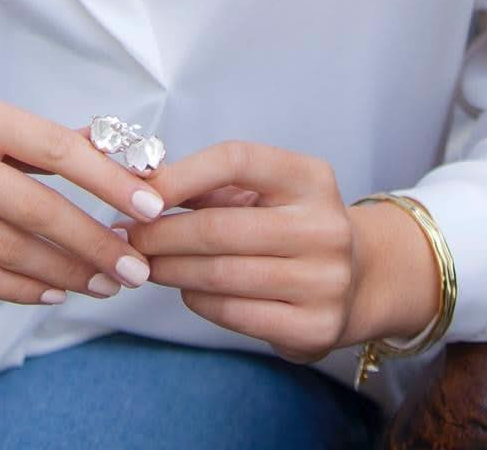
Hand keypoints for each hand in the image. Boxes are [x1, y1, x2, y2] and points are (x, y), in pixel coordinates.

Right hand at [0, 85, 166, 305]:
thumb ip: (41, 140)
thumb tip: (116, 150)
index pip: (53, 147)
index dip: (107, 179)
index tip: (150, 205)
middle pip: (34, 206)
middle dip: (93, 240)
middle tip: (135, 265)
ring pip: (5, 247)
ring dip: (64, 271)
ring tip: (103, 283)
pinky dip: (16, 287)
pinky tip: (51, 292)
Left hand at [112, 140, 365, 364]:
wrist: (360, 278)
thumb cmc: (292, 224)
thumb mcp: (264, 191)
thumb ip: (208, 184)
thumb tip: (140, 182)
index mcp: (309, 177)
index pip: (238, 159)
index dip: (183, 174)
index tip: (141, 192)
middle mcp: (324, 226)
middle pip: (221, 227)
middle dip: (161, 233)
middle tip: (127, 236)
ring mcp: (324, 280)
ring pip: (222, 274)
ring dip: (171, 269)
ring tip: (143, 263)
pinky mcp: (314, 327)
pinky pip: (234, 312)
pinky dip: (198, 300)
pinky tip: (184, 288)